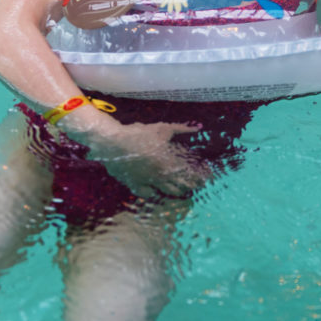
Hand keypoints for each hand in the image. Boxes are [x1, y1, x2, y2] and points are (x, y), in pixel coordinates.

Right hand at [63, 108, 209, 198]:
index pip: (191, 175)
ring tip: (181, 189)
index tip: (207, 178)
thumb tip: (199, 127)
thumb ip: (182, 129)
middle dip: (191, 186)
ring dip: (176, 191)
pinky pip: (147, 194)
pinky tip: (156, 190)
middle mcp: (161, 176)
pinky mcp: (134, 185)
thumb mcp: (163, 128)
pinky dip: (153, 193)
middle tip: (196, 184)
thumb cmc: (139, 134)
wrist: (112, 142)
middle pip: (181, 187)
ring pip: (167, 192)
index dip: (201, 178)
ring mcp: (147, 182)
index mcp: (169, 163)